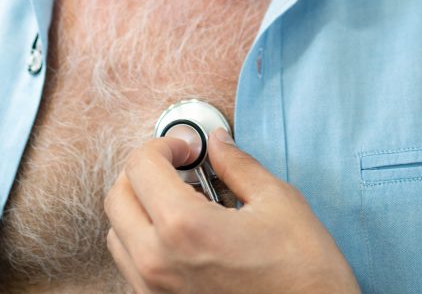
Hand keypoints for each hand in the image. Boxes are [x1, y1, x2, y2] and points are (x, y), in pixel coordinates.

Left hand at [105, 128, 360, 293]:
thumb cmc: (303, 272)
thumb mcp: (278, 201)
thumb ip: (238, 165)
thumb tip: (217, 142)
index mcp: (185, 228)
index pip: (141, 166)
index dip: (164, 144)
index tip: (189, 147)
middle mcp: (159, 264)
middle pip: (117, 197)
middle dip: (145, 171)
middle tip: (181, 165)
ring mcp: (156, 293)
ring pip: (118, 234)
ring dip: (140, 207)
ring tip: (182, 200)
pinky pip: (132, 267)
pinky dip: (146, 240)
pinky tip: (185, 235)